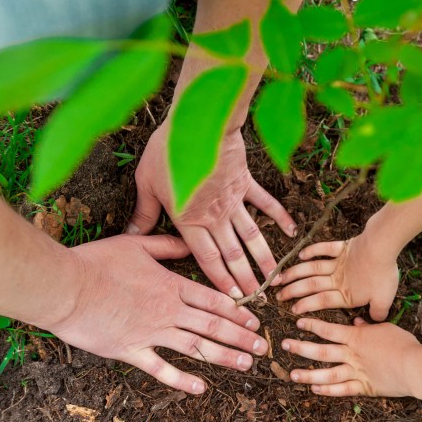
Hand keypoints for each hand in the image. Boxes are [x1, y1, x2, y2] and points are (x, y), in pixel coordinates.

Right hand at [45, 234, 266, 393]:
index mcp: (170, 286)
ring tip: (246, 365)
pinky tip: (201, 388)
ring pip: (197, 348)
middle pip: (213, 325)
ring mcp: (151, 333)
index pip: (213, 300)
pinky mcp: (130, 351)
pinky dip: (182, 380)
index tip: (255, 322)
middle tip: (263, 348)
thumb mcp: (136, 245)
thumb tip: (190, 244)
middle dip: (242, 337)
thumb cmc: (96, 262)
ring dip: (224, 357)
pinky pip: (161, 369)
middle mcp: (167, 311)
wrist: (65, 286)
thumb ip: (166, 246)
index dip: (238, 312)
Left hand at [128, 125, 296, 297]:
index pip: (206, 258)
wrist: (198, 123)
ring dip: (262, 258)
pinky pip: (265, 203)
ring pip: (251, 236)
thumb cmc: (168, 151)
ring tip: (273, 277)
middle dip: (244, 278)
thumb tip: (130, 236)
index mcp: (190, 220)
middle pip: (232, 253)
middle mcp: (215, 216)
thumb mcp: (147, 182)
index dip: (219, 280)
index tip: (232, 298)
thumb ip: (144, 212)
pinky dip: (279, 217)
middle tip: (257, 298)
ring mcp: (234, 201)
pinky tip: (290, 231)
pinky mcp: (246, 183)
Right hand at [276, 236, 398, 319]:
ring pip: (312, 269)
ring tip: (279, 278)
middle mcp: (337, 279)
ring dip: (295, 273)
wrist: (382, 248)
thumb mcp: (384, 301)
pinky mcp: (342, 247)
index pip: (322, 302)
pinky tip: (300, 255)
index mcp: (346, 294)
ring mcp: (338, 263)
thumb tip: (375, 320)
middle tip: (278, 296)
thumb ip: (377, 313)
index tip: (292, 310)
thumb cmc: (384, 275)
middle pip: (311, 286)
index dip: (306, 306)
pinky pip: (324, 249)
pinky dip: (312, 251)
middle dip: (293, 291)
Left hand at [281, 317, 421, 396]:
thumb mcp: (386, 328)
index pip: (329, 329)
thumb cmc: (403, 344)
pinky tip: (314, 389)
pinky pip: (341, 390)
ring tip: (292, 374)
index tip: (298, 322)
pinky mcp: (363, 388)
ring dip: (308, 374)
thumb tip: (356, 321)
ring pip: (327, 373)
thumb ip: (368, 326)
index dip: (312, 325)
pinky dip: (327, 390)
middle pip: (321, 351)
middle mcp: (352, 354)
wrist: (415, 367)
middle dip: (301, 348)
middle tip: (285, 345)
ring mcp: (356, 372)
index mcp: (357, 337)